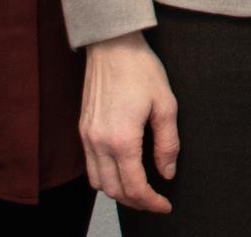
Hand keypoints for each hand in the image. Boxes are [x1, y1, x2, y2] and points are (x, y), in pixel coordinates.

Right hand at [81, 32, 178, 212]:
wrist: (112, 45)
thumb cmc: (141, 70)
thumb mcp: (166, 105)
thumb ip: (167, 143)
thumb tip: (166, 172)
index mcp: (121, 139)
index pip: (134, 187)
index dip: (151, 202)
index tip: (165, 205)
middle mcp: (98, 142)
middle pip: (114, 191)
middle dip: (136, 201)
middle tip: (156, 200)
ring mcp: (87, 136)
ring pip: (98, 182)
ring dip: (119, 191)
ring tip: (141, 188)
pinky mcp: (82, 129)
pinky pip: (89, 165)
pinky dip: (105, 176)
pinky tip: (122, 170)